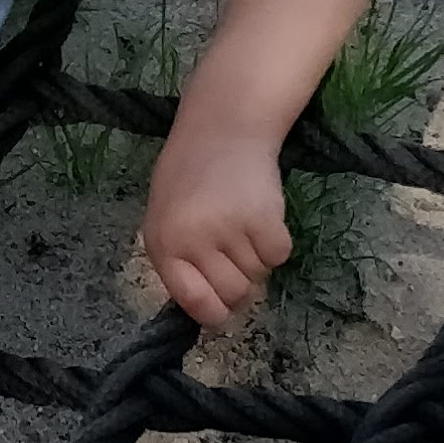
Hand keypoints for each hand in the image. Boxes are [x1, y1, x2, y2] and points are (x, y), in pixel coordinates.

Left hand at [140, 123, 292, 328]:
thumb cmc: (189, 178)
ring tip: (243, 226)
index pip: (192, 301)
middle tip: (238, 260)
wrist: (223, 129)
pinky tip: (261, 219)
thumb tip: (207, 308)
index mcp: (164, 243)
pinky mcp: (264, 218)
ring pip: (258, 275)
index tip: (222, 310)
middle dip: (241, 287)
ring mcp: (229, 229)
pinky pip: (279, 256)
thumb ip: (180, 263)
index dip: (212, 313)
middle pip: (233, 294)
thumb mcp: (166, 220)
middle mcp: (194, 240)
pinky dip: (275, 244)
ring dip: (257, 260)